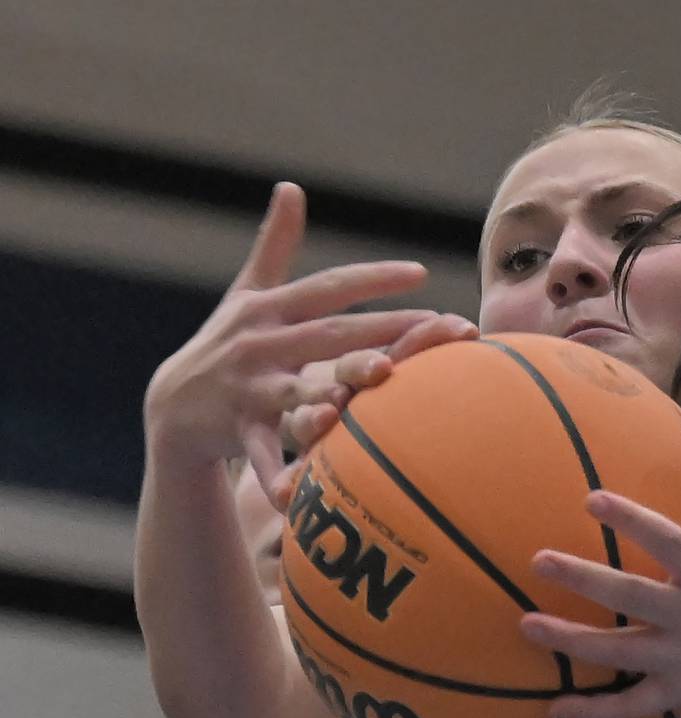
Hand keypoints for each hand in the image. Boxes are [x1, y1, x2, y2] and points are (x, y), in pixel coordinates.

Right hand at [142, 182, 439, 504]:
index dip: (372, 278)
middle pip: (329, 335)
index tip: (420, 273)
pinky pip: (264, 454)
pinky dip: (280, 474)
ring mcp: (250, 387)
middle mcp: (260, 344)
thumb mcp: (246, 293)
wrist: (173, 406)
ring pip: (296, 392)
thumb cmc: (224, 344)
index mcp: (269, 309)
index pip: (328, 288)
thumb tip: (291, 187)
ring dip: (330, 395)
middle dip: (380, 332)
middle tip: (434, 331)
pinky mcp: (239, 428)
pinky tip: (302, 494)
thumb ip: (275, 245)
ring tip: (372, 396)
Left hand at [519, 419, 680, 717]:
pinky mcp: (680, 691)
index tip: (591, 500)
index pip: (667, 541)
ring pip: (621, 653)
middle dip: (584, 580)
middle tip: (538, 561)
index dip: (630, 520)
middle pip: (632, 598)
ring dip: (572, 642)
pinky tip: (555, 707)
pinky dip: (594, 712)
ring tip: (526, 625)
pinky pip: (631, 707)